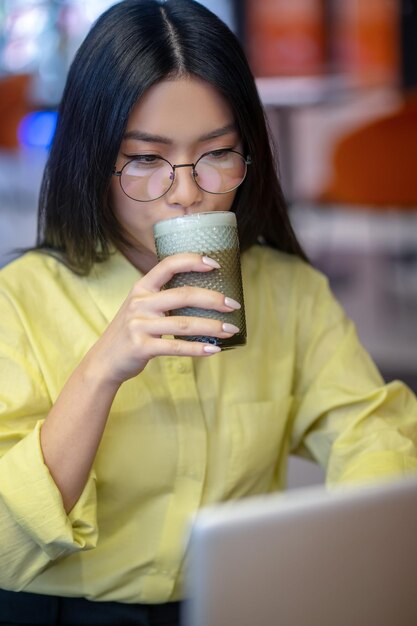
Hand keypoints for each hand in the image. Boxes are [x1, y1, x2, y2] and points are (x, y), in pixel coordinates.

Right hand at [85, 254, 240, 384]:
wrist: (104, 361)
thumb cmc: (130, 332)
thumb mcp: (140, 308)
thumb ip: (162, 298)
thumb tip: (203, 295)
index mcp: (141, 288)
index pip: (168, 265)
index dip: (193, 261)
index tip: (216, 264)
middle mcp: (139, 303)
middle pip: (184, 295)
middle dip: (213, 299)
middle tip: (234, 304)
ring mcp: (139, 325)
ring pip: (184, 324)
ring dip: (212, 326)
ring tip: (230, 329)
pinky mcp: (141, 347)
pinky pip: (176, 347)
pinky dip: (198, 349)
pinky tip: (214, 349)